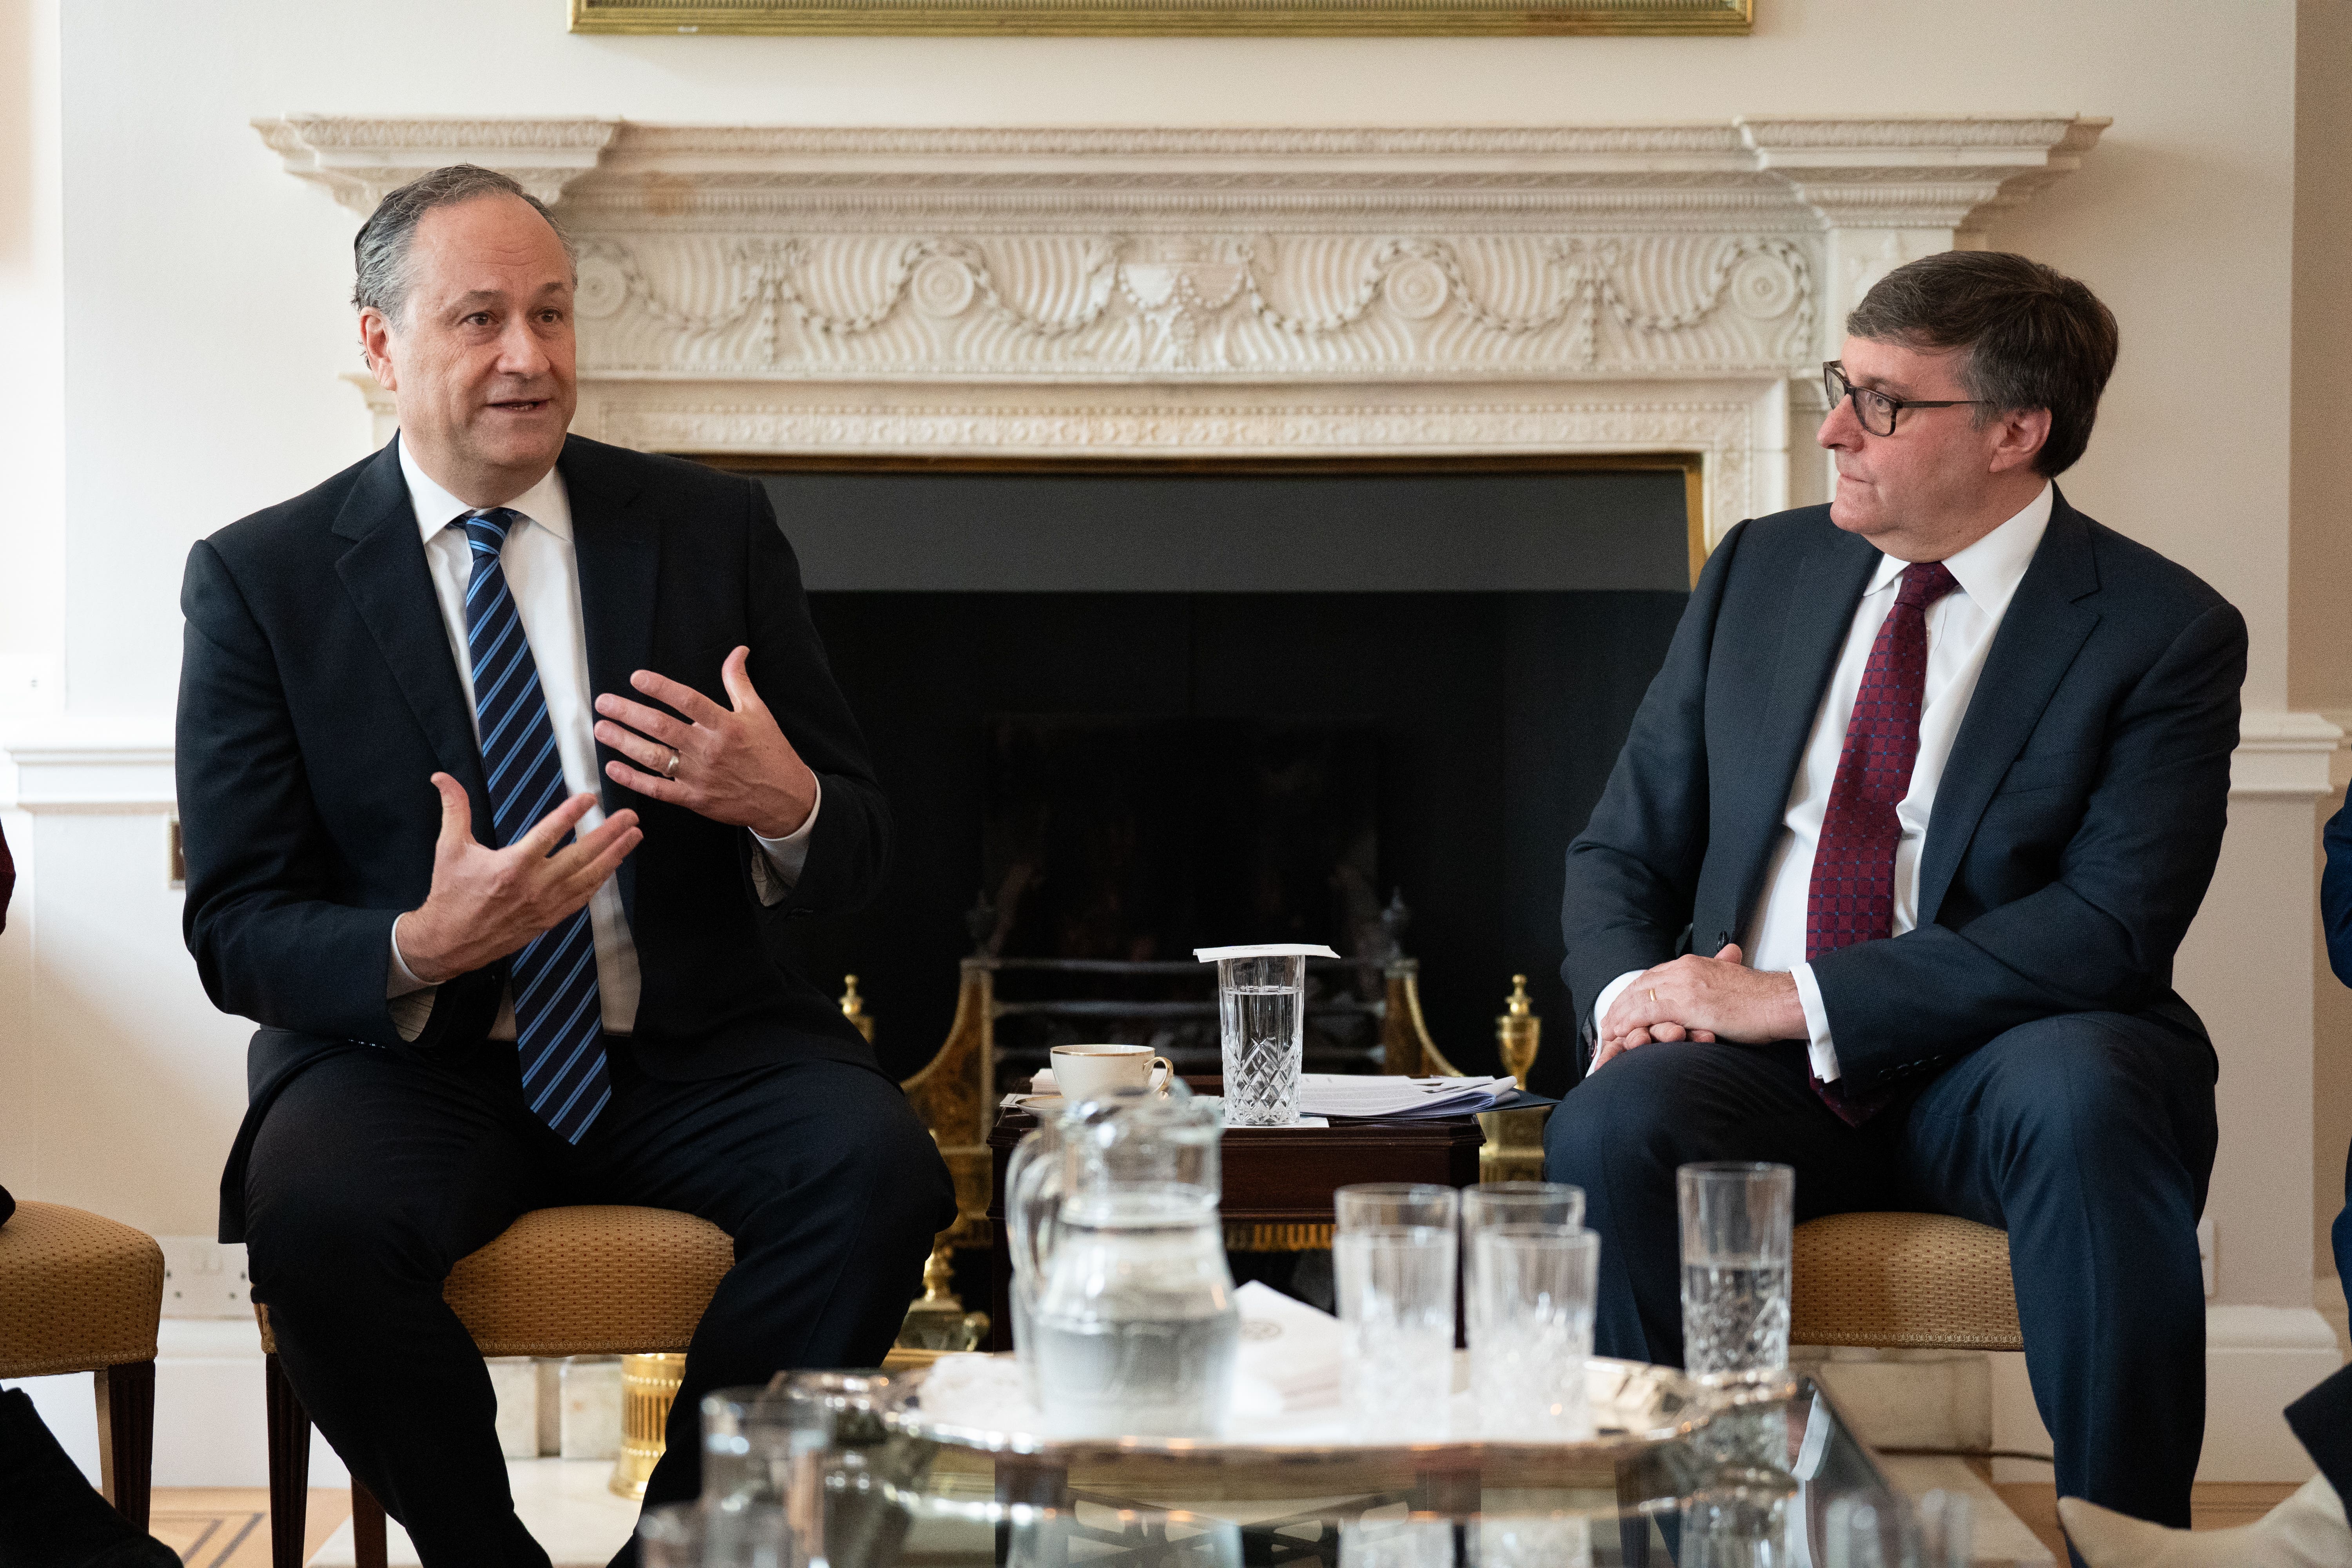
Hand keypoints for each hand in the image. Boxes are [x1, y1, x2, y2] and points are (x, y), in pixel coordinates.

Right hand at [394, 773, 640, 984]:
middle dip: (610, 835)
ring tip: (634, 837)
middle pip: (581, 856)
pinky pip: (582, 898)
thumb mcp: (450, 848)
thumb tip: (442, 777)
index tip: (590, 797)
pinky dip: (600, 882)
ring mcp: (546, 905)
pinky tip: (613, 867)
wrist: (449, 942)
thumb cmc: (450, 893)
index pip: (549, 833)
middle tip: (631, 817)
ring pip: (589, 878)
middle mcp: (535, 886)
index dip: (571, 813)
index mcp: (512, 866)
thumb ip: (454, 809)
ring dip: (614, 856)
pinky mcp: (549, 919)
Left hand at [594, 647, 816, 838]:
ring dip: (624, 742)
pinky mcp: (694, 799)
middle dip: (629, 713)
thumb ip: (739, 682)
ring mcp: (700, 776)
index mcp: (726, 726)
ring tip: (602, 728)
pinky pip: (658, 789)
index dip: (660, 688)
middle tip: (604, 702)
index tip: (636, 678)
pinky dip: (634, 779)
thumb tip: (738, 651)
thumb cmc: (771, 752)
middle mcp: (710, 750)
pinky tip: (613, 766)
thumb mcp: (759, 713)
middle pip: (662, 727)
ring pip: (654, 757)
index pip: (688, 701)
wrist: (784, 799)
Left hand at [1590, 944, 1805, 1071]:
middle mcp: (1684, 970)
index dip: (1634, 994)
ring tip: (1608, 1032)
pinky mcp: (1688, 1003)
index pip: (1652, 977)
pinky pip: (1648, 1011)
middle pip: (1640, 986)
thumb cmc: (1761, 1001)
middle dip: (1620, 1004)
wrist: (1781, 1002)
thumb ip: (1710, 987)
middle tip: (1607, 1023)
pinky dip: (1630, 1022)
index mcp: (1693, 965)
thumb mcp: (1729, 985)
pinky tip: (1620, 1033)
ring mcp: (1684, 985)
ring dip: (1620, 1015)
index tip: (1622, 1008)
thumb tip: (1703, 998)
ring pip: (1639, 998)